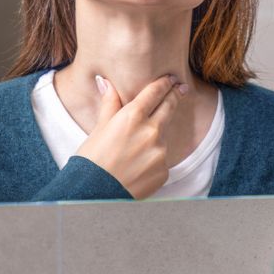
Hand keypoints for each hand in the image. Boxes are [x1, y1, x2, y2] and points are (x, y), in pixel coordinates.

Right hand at [74, 74, 187, 198]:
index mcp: (132, 117)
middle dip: (175, 96)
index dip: (164, 83)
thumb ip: (110, 104)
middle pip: (169, 107)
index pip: (155, 92)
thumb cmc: (91, 160)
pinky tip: (136, 167)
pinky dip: (152, 160)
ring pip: (162, 137)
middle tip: (181, 88)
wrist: (94, 195)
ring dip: (155, 136)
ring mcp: (160, 152)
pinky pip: (160, 160)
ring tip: (134, 150)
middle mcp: (150, 131)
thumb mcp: (99, 129)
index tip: (171, 79)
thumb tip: (105, 81)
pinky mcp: (164, 171)